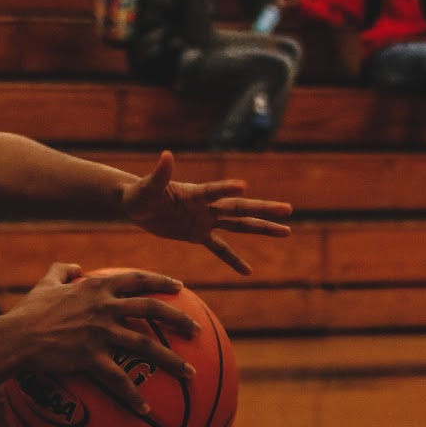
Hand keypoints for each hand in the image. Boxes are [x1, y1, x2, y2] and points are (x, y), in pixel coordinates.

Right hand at [11, 263, 198, 416]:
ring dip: (171, 361)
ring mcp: (101, 332)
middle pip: (152, 309)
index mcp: (97, 288)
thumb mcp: (45, 284)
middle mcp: (105, 307)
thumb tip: (75, 265)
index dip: (160, 281)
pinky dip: (133, 396)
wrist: (16, 337)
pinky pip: (119, 379)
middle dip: (179, 319)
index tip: (179, 286)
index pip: (137, 280)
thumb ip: (61, 270)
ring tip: (190, 374)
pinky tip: (146, 410)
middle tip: (197, 330)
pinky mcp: (92, 357)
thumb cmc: (29, 311)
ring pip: (146, 345)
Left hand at [121, 150, 293, 277]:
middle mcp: (205, 206)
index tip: (243, 187)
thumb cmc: (139, 194)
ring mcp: (205, 220)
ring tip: (286, 231)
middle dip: (263, 210)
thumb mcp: (146, 188)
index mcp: (193, 194)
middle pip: (239, 208)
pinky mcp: (198, 234)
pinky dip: (232, 260)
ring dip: (261, 228)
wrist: (138, 205)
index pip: (212, 191)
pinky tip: (248, 271)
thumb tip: (166, 155)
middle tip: (288, 209)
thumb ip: (159, 174)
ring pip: (239, 225)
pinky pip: (219, 248)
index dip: (225, 189)